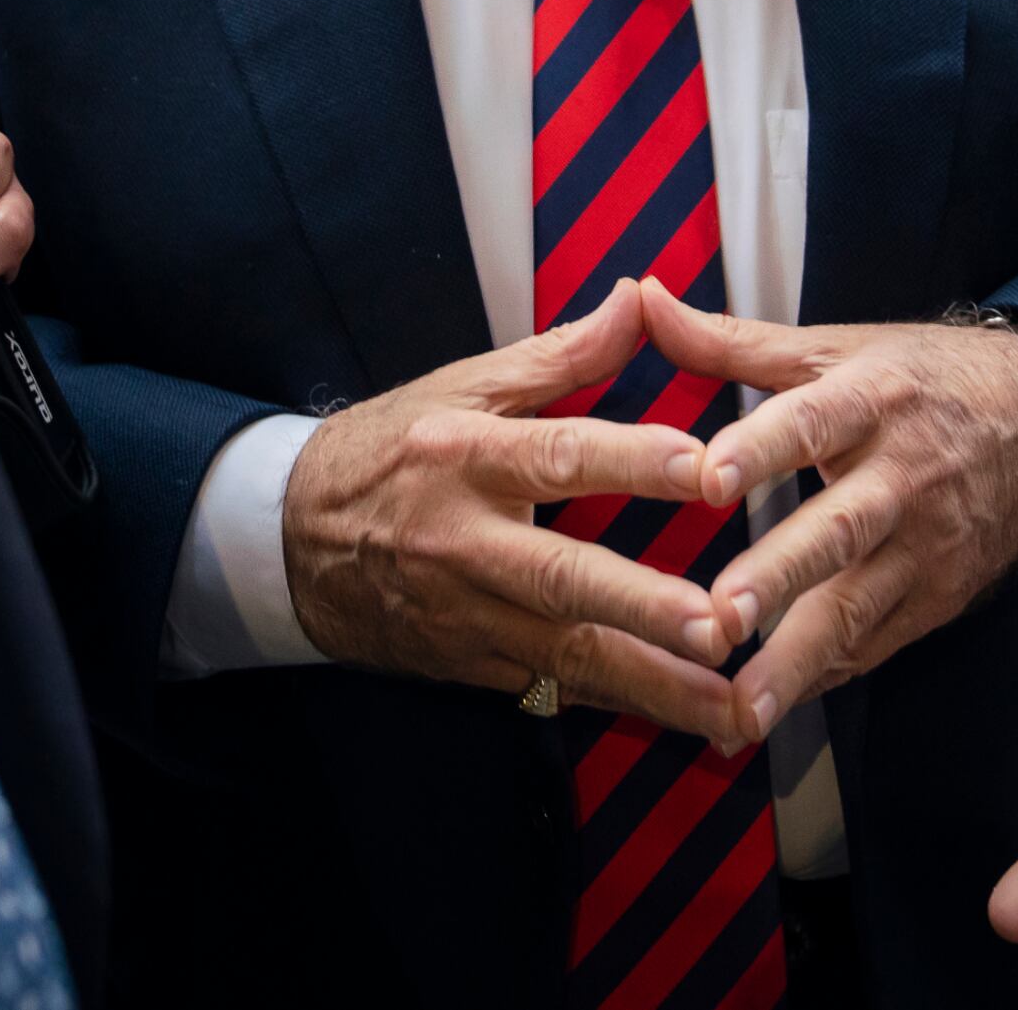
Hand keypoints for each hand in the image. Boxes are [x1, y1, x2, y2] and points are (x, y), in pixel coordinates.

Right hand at [283, 279, 746, 743]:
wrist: (290, 539)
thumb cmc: (390, 451)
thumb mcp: (464, 387)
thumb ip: (562, 353)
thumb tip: (638, 299)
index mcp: (465, 457)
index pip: (560, 456)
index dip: (634, 463)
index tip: (706, 471)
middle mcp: (464, 542)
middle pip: (561, 578)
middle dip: (643, 608)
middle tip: (718, 625)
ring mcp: (465, 614)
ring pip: (565, 656)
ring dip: (652, 685)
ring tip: (727, 707)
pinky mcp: (468, 666)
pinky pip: (549, 689)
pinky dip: (614, 705)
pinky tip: (678, 719)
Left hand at [643, 284, 1017, 730]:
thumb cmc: (921, 379)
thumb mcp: (834, 348)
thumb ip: (731, 339)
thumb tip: (644, 297)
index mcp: (872, 400)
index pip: (811, 422)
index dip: (760, 449)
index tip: (706, 479)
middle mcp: (902, 476)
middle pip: (836, 532)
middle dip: (776, 580)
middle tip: (717, 619)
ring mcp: (926, 545)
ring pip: (857, 607)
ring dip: (796, 661)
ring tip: (739, 708)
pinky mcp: (940, 597)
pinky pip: (877, 643)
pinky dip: (826, 675)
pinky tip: (772, 708)